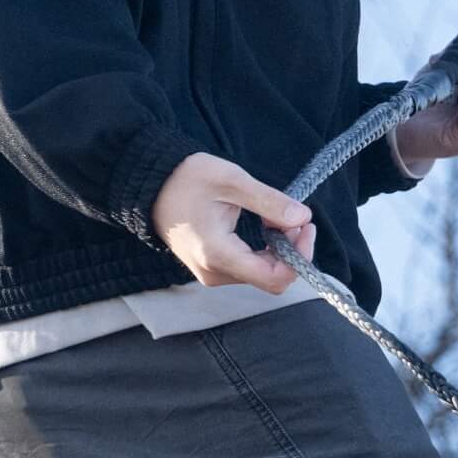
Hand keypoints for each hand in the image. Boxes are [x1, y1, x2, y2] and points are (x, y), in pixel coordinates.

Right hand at [151, 152, 314, 290]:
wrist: (152, 184)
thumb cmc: (186, 179)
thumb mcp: (231, 181)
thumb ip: (270, 202)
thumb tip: (303, 217)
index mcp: (218, 254)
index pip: (274, 278)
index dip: (299, 257)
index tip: (305, 227)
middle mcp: (215, 273)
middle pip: (272, 278)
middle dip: (292, 250)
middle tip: (295, 218)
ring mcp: (212, 274)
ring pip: (263, 274)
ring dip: (280, 249)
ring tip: (276, 218)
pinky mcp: (213, 269)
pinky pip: (250, 269)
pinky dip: (266, 251)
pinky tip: (265, 227)